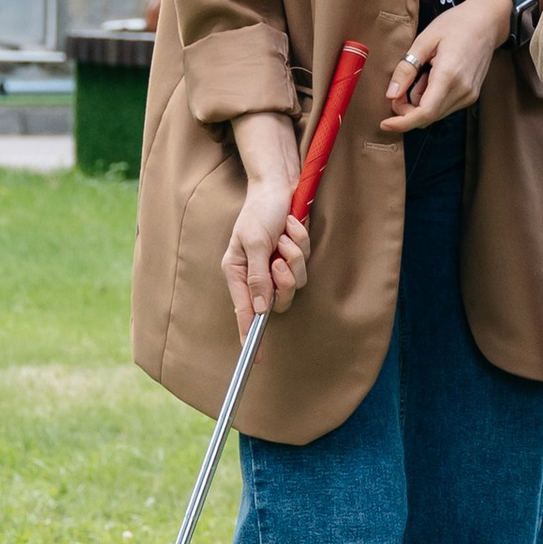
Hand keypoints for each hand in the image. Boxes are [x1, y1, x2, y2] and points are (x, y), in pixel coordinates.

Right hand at [224, 113, 309, 338]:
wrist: (280, 185)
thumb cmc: (260, 211)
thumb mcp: (255, 243)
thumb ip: (257, 277)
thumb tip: (260, 310)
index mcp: (237, 272)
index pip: (245, 312)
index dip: (250, 336)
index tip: (255, 359)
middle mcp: (256, 273)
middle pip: (277, 301)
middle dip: (284, 281)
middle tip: (280, 260)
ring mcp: (276, 265)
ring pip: (296, 282)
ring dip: (294, 256)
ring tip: (285, 235)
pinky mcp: (294, 256)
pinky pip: (305, 263)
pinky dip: (301, 244)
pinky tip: (292, 227)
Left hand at [381, 0, 513, 132]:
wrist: (487, 22)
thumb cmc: (456, 24)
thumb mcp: (424, 40)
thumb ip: (407, 69)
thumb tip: (391, 94)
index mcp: (449, 75)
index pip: (425, 113)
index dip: (403, 122)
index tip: (385, 124)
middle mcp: (462, 90)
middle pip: (428, 117)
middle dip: (406, 110)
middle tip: (396, 90)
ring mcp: (469, 94)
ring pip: (435, 113)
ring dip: (419, 104)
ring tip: (420, 75)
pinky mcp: (471, 95)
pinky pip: (444, 107)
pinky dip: (431, 100)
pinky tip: (431, 78)